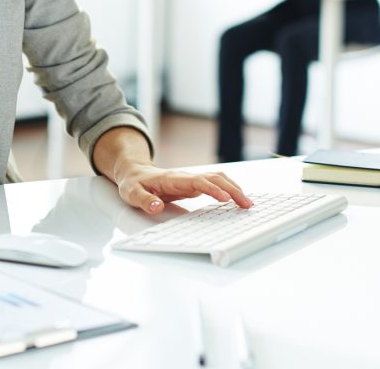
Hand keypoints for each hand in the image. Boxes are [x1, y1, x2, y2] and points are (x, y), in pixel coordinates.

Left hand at [113, 160, 252, 214]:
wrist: (134, 172)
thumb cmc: (133, 183)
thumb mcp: (131, 193)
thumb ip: (144, 200)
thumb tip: (156, 207)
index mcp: (173, 179)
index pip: (197, 182)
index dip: (212, 189)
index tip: (225, 199)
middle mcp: (186, 177)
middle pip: (214, 178)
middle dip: (232, 190)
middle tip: (246, 205)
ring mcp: (191, 180)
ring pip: (218, 179)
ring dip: (234, 189)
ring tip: (247, 203)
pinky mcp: (193, 185)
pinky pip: (215, 184)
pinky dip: (229, 189)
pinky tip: (237, 198)